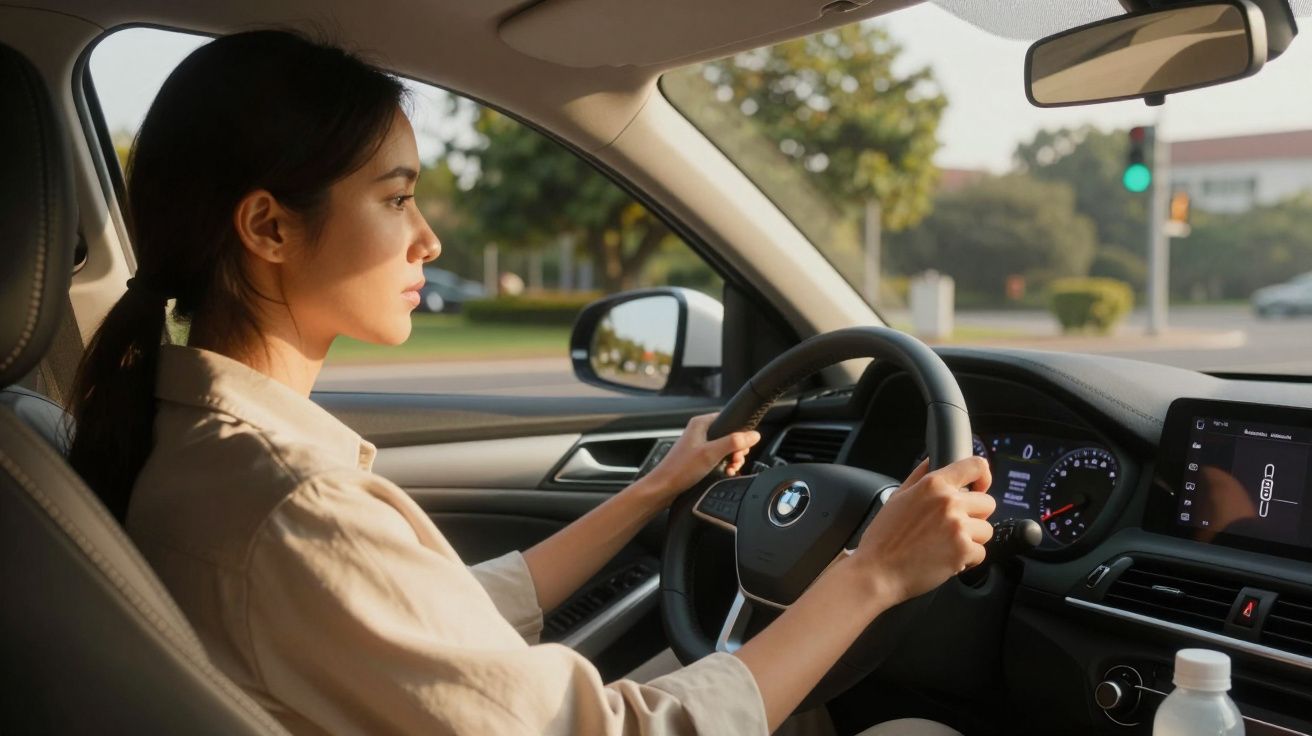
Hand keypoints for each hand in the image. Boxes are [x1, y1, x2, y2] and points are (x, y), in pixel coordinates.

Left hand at [642, 413, 760, 503]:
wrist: (663, 488)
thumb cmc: (680, 469)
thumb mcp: (711, 454)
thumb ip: (734, 442)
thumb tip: (753, 435)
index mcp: (701, 423)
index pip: (729, 420)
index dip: (740, 433)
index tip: (742, 447)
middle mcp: (700, 432)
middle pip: (730, 435)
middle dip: (737, 450)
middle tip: (736, 460)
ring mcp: (699, 445)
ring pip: (726, 448)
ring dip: (732, 459)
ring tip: (731, 469)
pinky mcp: (699, 458)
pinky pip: (718, 458)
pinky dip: (725, 465)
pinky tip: (726, 472)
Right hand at [850, 456, 994, 605]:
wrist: (878, 571)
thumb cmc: (883, 538)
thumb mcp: (897, 497)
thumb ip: (919, 477)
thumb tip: (933, 462)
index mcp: (933, 485)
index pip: (976, 466)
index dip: (983, 476)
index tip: (981, 486)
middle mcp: (948, 502)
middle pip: (988, 503)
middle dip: (975, 516)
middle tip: (954, 527)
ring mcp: (958, 526)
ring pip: (986, 530)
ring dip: (972, 539)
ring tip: (947, 545)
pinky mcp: (963, 550)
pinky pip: (981, 553)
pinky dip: (967, 560)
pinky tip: (946, 559)